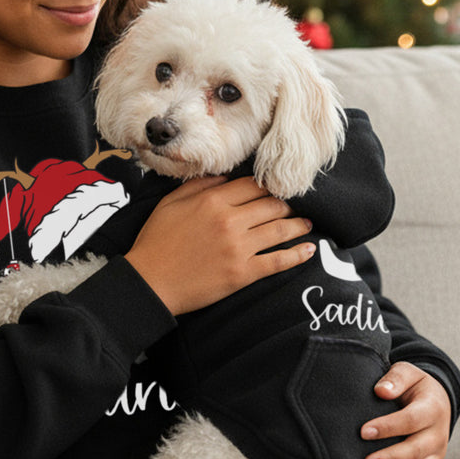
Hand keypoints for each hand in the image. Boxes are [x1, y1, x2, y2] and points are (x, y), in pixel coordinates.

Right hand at [126, 175, 314, 315]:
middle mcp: (230, 221)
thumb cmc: (156, 242)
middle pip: (271, 204)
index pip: (252, 185)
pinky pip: (278, 261)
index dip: (267, 185)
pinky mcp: (244, 273)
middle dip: (286, 203)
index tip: (276, 187)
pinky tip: (309, 250)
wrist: (150, 282)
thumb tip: (226, 176)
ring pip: (280, 229)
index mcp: (213, 201)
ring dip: (298, 224)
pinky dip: (298, 255)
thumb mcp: (171, 203)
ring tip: (307, 223)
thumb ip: (199, 185)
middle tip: (294, 205)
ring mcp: (239, 248)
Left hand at [361, 363, 451, 458]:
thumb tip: (381, 391)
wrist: (436, 399)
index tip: (364, 432)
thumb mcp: (408, 373)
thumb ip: (396, 379)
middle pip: (416, 450)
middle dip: (392, 458)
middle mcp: (438, 434)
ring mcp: (436, 453)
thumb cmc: (415, 386)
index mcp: (432, 408)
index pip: (411, 420)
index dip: (388, 427)